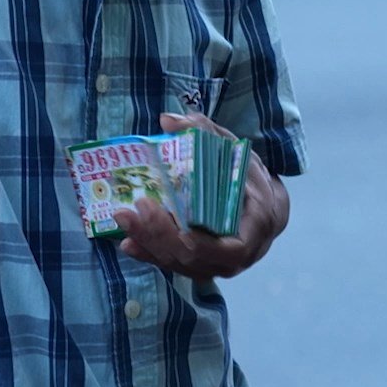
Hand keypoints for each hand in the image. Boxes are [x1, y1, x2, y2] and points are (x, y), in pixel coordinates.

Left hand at [113, 112, 289, 282]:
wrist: (261, 207)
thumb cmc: (247, 176)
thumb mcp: (233, 150)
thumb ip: (204, 133)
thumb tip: (168, 120)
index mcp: (255, 227)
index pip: (231, 248)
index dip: (202, 243)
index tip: (179, 228)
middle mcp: (238, 256)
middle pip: (196, 257)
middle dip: (162, 235)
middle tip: (138, 207)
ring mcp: (217, 264)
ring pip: (181, 264)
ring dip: (150, 244)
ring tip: (125, 221)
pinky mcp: (200, 266)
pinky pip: (173, 264)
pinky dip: (150, 253)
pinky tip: (128, 241)